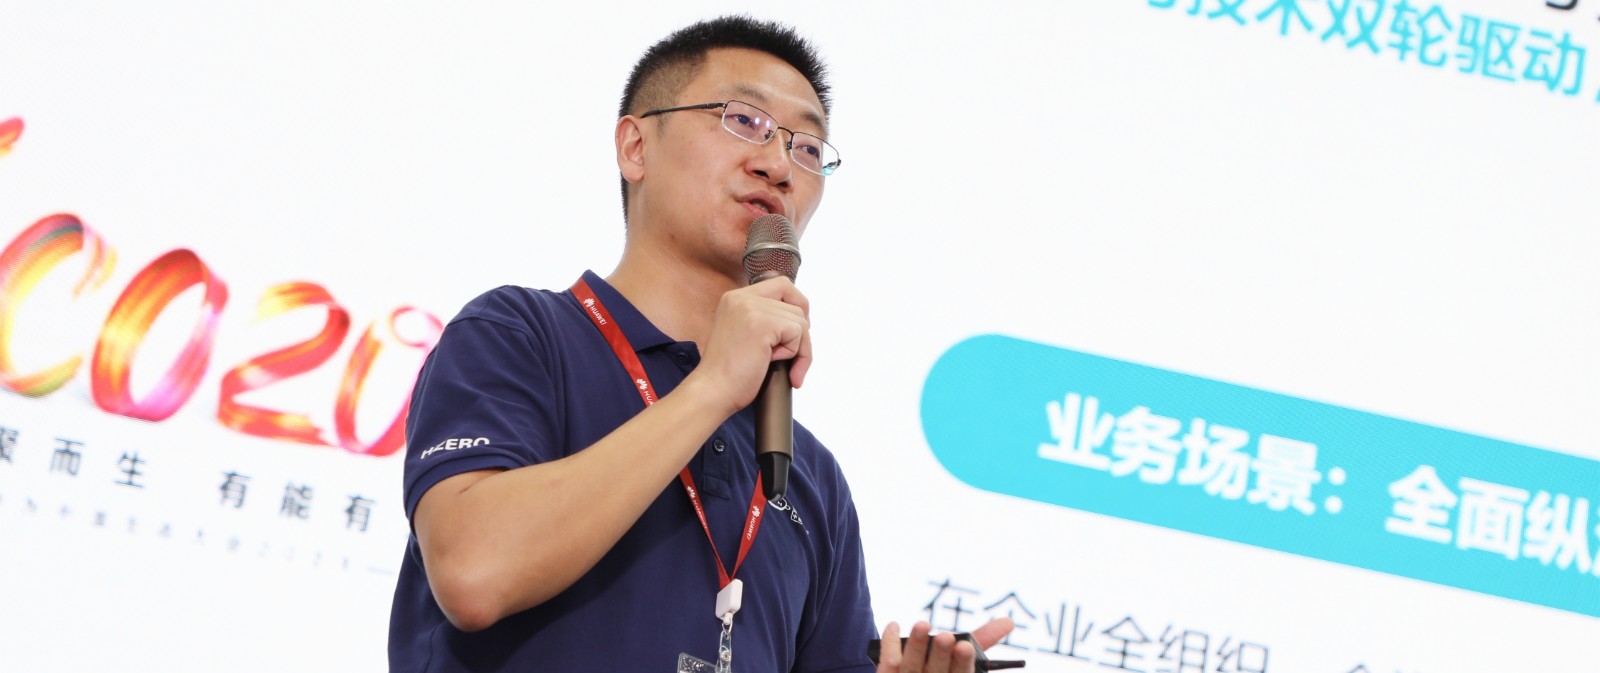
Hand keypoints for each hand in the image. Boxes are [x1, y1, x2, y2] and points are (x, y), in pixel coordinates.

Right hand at [688, 276, 810, 414]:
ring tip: (772, 362)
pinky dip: (794, 354)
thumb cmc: (728, 373)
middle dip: (800, 336)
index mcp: (735, 298)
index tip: (794, 332)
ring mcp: (751, 309)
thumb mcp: (742, 334)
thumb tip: (801, 316)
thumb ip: (763, 318)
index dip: (797, 306)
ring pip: (800, 321)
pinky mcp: (762, 324)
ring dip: (797, 348)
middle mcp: (742, 298)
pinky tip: (770, 363)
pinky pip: (798, 333)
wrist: (713, 391)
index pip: (782, 285)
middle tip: (790, 357)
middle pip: (796, 306)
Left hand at [874, 618, 1013, 672]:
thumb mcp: (963, 662)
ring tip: (923, 624)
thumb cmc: (945, 672)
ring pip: (910, 668)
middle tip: (945, 636)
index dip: (963, 663)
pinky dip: (890, 643)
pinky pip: (887, 662)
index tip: (965, 645)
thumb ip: (983, 641)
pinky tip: (894, 625)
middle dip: (941, 655)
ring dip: (916, 646)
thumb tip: (1009, 622)